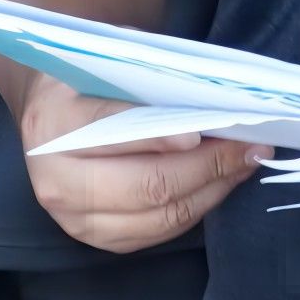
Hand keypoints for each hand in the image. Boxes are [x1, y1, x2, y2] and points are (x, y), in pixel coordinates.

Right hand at [12, 75, 261, 251]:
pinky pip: (157, 231)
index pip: (111, 132)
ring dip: (211, 189)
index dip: (159, 137)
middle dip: (207, 166)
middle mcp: (55, 178)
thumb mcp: (108, 60)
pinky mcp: (95, 238)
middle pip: (144, 184)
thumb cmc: (89, 78)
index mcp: (52, 122)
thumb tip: (212, 96)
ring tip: (246, 162)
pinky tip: (221, 182)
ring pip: (158, 215)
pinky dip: (196, 208)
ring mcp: (72, 217)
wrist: (50, 115)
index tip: (202, 134)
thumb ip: (148, 77)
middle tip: (250, 147)